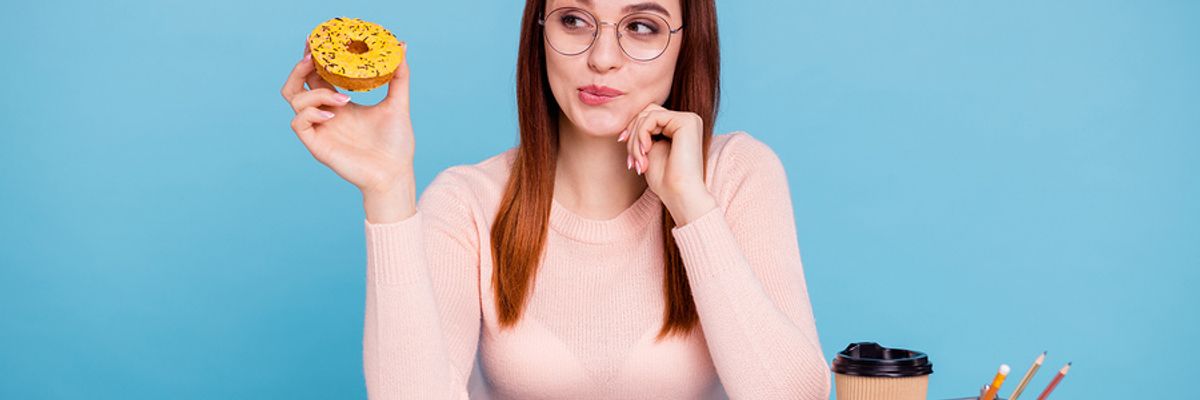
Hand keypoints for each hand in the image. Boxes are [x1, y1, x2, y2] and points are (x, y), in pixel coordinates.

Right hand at [280, 40, 415, 194]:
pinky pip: (297, 123)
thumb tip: (401, 45)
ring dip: (315, 92)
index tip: (317, 40)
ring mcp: (319, 130)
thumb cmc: (396, 143)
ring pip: (294, 100)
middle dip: (300, 68)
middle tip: (313, 57)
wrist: (395, 173)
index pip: (316, 76)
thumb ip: (399, 75)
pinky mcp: (316, 145)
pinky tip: (333, 115)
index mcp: (340, 104)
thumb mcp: (399, 103)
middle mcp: (325, 115)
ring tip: (344, 99)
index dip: (312, 58)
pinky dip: (311, 113)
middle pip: (295, 85)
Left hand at [618, 103, 717, 225]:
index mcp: (680, 127)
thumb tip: (627, 119)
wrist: (680, 195)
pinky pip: (652, 117)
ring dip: (635, 139)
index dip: (632, 130)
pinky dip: (641, 134)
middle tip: (632, 160)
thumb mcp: (649, 150)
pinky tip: (646, 151)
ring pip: (647, 115)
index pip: (648, 116)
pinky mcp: (687, 121)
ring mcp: (689, 119)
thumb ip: (642, 132)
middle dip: (632, 135)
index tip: (626, 151)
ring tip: (639, 160)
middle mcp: (687, 120)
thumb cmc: (665, 180)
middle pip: (646, 112)